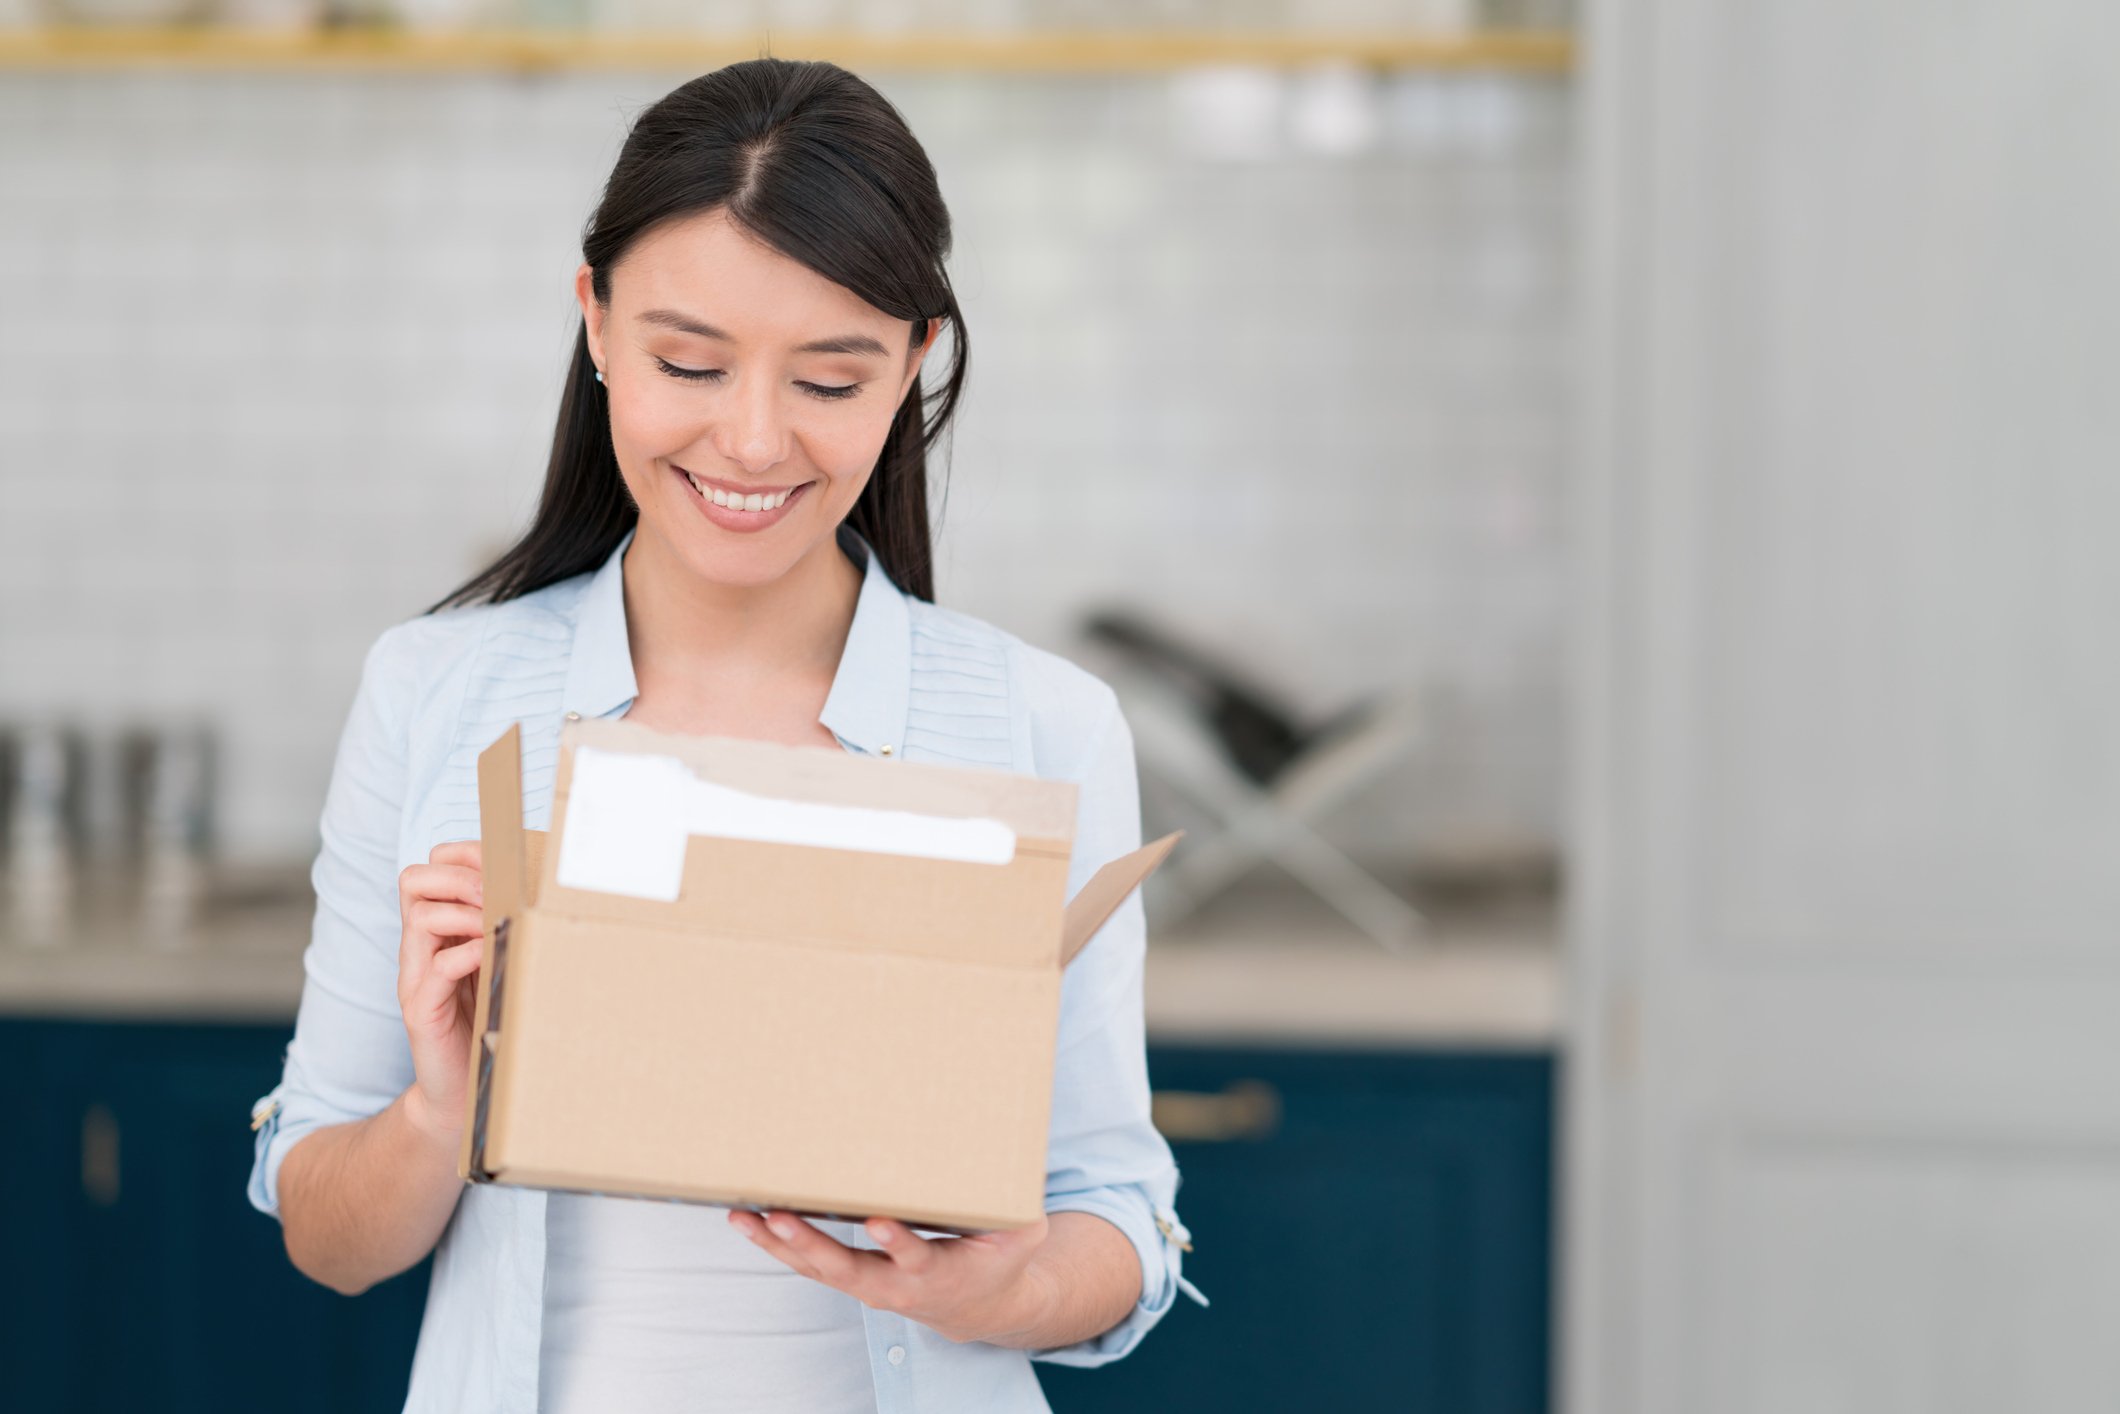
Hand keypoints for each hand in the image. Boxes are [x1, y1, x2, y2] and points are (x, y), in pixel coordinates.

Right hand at [396, 840, 484, 1149]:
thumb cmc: (487, 1023)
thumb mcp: (498, 965)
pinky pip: (436, 967)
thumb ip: (506, 931)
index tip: (501, 866)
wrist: (462, 1091)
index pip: (427, 870)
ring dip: (466, 913)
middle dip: (458, 876)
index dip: (460, 858)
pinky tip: (493, 957)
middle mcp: (418, 949)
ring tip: (498, 927)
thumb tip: (548, 895)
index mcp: (435, 932)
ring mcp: (415, 978)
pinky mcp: (422, 1010)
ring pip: (421, 916)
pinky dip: (467, 954)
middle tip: (496, 894)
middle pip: (413, 880)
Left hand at [728, 1208, 1053, 1345]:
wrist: (977, 1306)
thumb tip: (1021, 1164)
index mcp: (935, 1271)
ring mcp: (865, 1284)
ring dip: (778, 1243)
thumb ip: (1020, 1211)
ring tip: (744, 1217)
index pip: (915, 1258)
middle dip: (811, 1242)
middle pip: (846, 1267)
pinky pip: (806, 1264)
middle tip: (782, 1217)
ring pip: (815, 1268)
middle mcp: (893, 1285)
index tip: (882, 1223)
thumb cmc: (998, 1258)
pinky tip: (747, 1220)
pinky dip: (776, 1244)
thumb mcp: (1021, 1235)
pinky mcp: (849, 1278)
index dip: (898, 1243)